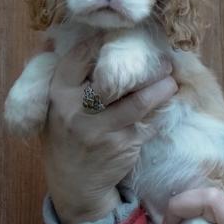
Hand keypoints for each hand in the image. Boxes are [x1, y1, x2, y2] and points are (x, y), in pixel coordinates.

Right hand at [41, 41, 177, 223]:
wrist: (74, 185)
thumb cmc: (64, 138)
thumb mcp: (52, 108)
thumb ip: (60, 77)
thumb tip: (54, 37)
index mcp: (59, 96)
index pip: (79, 58)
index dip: (99, 43)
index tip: (117, 37)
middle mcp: (79, 111)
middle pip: (115, 79)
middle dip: (143, 66)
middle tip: (162, 60)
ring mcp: (102, 130)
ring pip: (139, 101)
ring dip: (161, 88)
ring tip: (171, 80)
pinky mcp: (123, 145)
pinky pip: (148, 122)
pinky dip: (161, 111)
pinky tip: (168, 103)